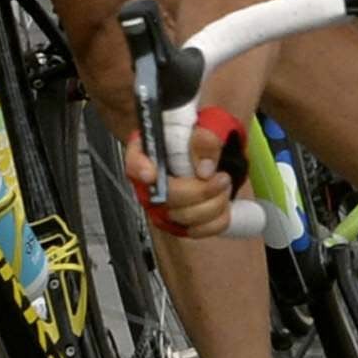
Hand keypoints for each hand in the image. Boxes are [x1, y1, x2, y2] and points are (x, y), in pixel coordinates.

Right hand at [138, 101, 248, 235]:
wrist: (205, 152)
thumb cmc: (198, 136)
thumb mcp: (205, 126)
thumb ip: (204, 140)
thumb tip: (205, 170)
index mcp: (146, 151)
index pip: (134, 162)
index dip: (139, 169)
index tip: (150, 174)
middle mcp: (148, 183)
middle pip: (167, 197)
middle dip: (200, 192)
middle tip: (222, 177)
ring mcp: (161, 206)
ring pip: (184, 217)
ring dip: (213, 205)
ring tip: (224, 187)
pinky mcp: (177, 223)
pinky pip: (197, 232)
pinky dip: (216, 222)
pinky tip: (223, 205)